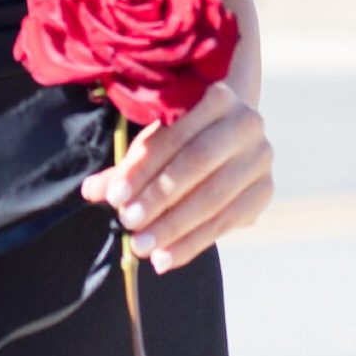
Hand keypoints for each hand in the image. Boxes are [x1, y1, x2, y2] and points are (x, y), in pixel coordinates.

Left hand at [78, 80, 273, 270]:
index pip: (173, 136)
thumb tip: (90, 190)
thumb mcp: (155, 140)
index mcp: (216, 96)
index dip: (142, 167)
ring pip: (213, 199)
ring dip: (173, 227)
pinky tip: (165, 259)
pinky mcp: (264, 192)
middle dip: (158, 197)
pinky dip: (191, 245)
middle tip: (128, 222)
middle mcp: (246, 123)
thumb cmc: (182, 135)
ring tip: (141, 247)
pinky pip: (225, 224)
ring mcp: (260, 158)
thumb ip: (127, 165)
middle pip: (197, 164)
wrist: (231, 136)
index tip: (114, 196)